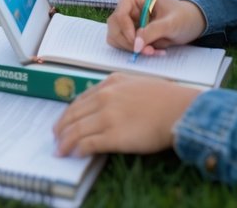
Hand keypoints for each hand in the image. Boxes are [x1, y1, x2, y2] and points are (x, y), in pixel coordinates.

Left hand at [53, 74, 200, 156]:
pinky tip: (74, 154)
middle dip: (61, 127)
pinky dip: (78, 149)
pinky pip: (88, 143)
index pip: (80, 100)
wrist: (181, 110)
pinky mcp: (114, 136)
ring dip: (65, 141)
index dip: (69, 113)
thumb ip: (119, 90)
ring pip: (76, 130)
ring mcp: (108, 116)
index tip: (64, 120)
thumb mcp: (137, 83)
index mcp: (110, 83)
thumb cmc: (166, 98)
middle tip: (56, 136)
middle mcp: (105, 97)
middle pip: (74, 114)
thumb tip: (107, 103)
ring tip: (60, 150)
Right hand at [106, 0, 205, 55]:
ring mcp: (127, 23)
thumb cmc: (183, 16)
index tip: (138, 44)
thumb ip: (153, 31)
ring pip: (117, 39)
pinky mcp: (130, 34)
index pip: (120, 15)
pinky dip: (137, 52)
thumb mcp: (171, 23)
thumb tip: (136, 45)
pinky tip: (153, 51)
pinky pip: (125, 46)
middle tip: (149, 51)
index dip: (126, 30)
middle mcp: (126, 9)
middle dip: (129, 43)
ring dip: (133, 49)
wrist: (191, 23)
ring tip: (154, 51)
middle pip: (115, 28)